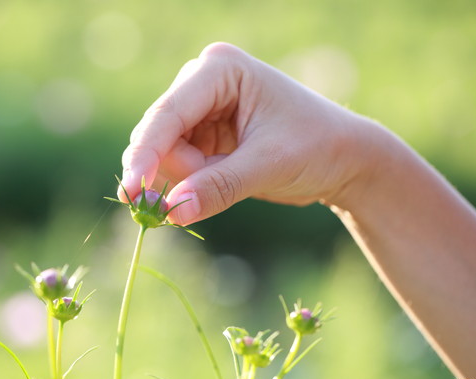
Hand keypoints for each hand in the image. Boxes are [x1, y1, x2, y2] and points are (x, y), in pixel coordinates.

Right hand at [120, 42, 372, 224]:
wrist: (343, 157)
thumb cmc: (316, 147)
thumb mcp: (268, 165)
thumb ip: (218, 187)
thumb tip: (171, 213)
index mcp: (220, 70)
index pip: (169, 112)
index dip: (146, 152)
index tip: (132, 191)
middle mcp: (204, 82)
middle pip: (161, 133)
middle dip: (175, 171)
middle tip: (184, 203)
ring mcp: (202, 108)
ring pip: (167, 153)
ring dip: (188, 179)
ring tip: (236, 177)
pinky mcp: (204, 133)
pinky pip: (180, 164)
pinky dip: (194, 182)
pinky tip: (227, 178)